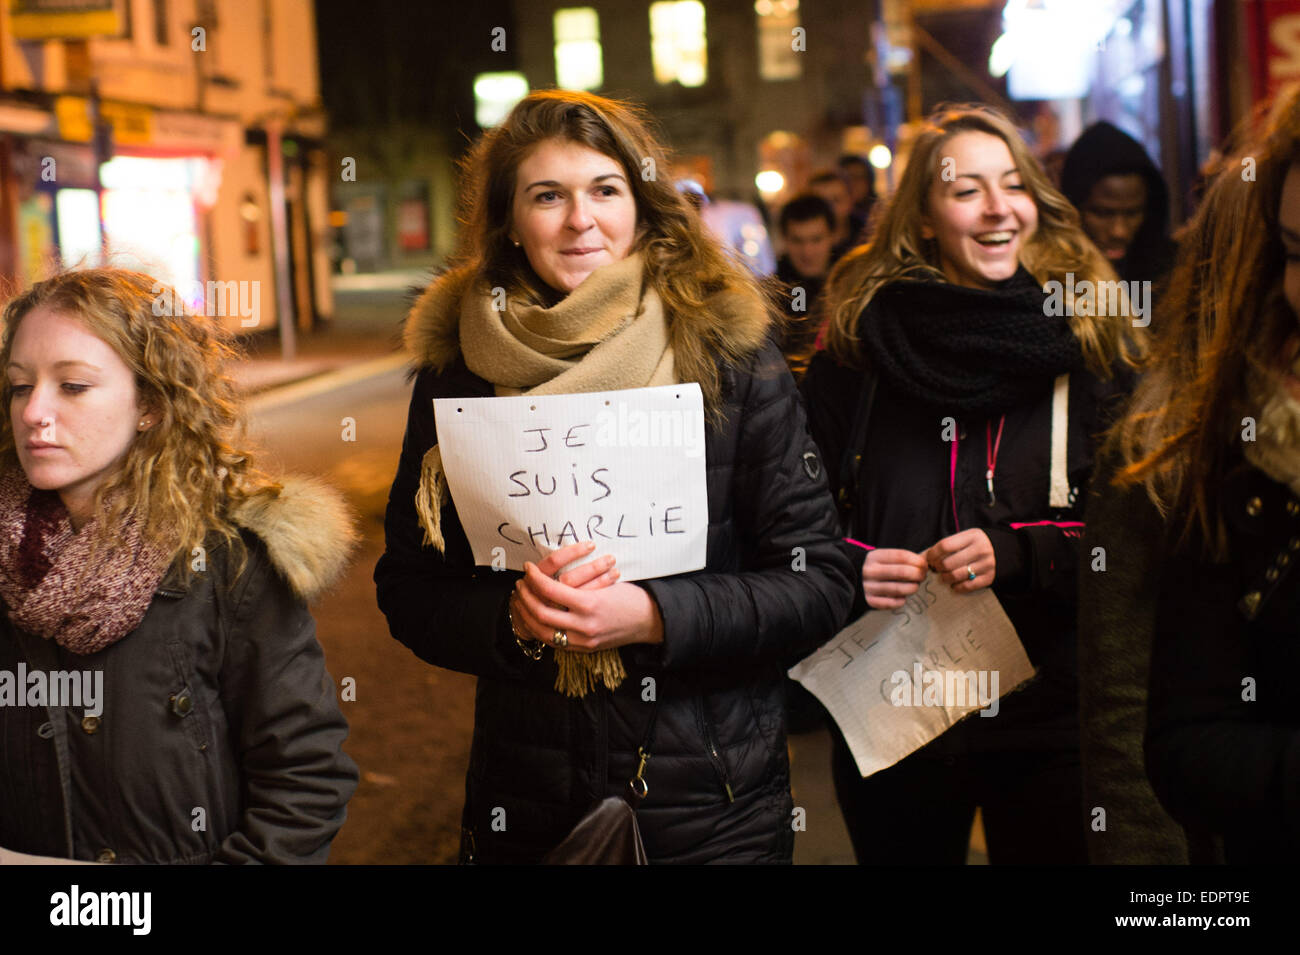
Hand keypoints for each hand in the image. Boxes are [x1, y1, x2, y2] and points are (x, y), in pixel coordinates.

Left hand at [511, 543, 663, 651]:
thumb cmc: (629, 596)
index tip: (528, 568)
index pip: (551, 590)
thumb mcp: (605, 583)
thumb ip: (579, 583)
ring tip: (522, 601)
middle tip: (521, 584)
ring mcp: (583, 640)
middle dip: (526, 598)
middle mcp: (584, 625)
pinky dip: (540, 629)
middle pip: (541, 613)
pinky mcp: (584, 648)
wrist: (649, 620)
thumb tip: (553, 573)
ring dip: (528, 615)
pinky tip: (534, 618)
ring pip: (543, 631)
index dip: (535, 578)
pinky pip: (554, 642)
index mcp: (590, 604)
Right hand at [862, 548, 927, 609]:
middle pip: (901, 572)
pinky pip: (890, 603)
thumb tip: (923, 564)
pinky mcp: (869, 600)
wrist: (851, 578)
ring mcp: (869, 586)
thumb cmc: (875, 567)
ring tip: (915, 586)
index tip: (924, 565)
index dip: (917, 561)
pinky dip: (901, 601)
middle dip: (918, 574)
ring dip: (912, 588)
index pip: (901, 556)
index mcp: (875, 557)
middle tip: (922, 576)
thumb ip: (900, 559)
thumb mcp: (882, 557)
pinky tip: (903, 597)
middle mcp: (871, 571)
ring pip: (898, 589)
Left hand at [924, 529, 994, 591]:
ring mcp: (986, 564)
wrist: (1005, 550)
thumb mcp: (964, 539)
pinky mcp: (989, 577)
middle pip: (948, 563)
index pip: (945, 545)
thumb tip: (921, 558)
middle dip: (938, 568)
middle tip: (937, 569)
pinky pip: (967, 586)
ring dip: (945, 578)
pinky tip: (954, 584)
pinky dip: (957, 587)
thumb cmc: (976, 545)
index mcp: (972, 536)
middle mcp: (981, 549)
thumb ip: (945, 546)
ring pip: (956, 576)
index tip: (929, 559)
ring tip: (944, 576)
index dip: (932, 554)